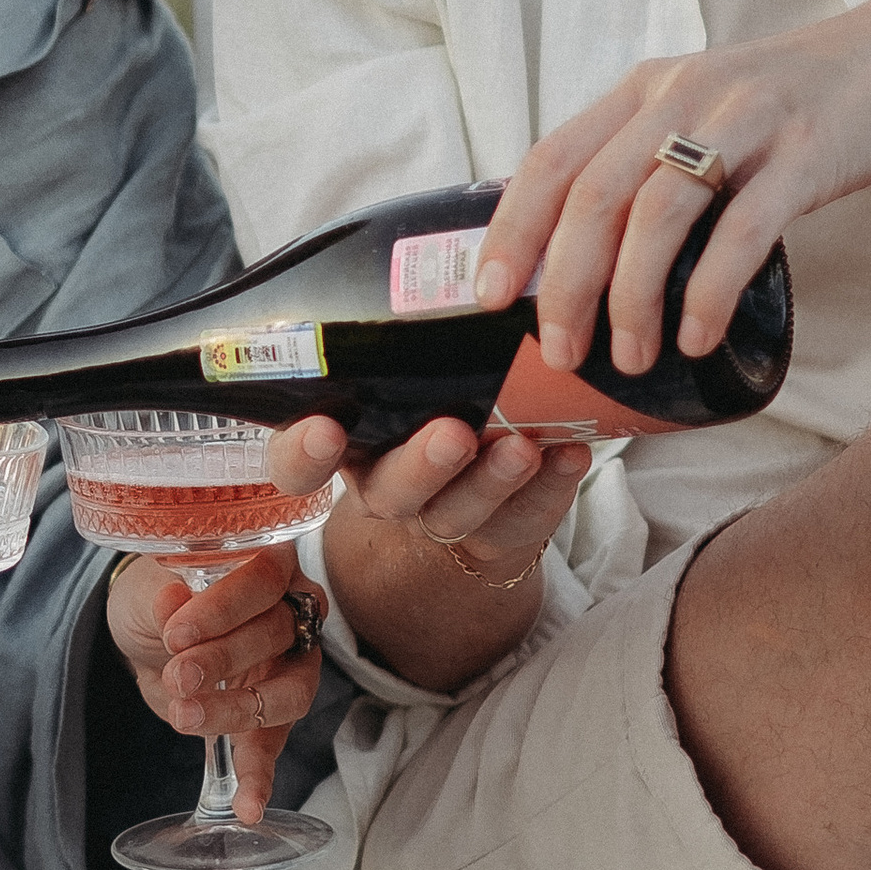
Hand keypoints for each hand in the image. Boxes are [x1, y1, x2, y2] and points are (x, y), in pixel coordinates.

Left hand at [103, 538, 322, 823]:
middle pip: (276, 635)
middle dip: (223, 659)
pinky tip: (248, 806)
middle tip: (179, 674)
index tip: (177, 631)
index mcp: (265, 564)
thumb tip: (172, 602)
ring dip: (237, 711)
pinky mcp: (273, 714)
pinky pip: (274, 745)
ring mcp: (289, 666)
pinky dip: (260, 777)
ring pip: (287, 693)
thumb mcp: (147, 590)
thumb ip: (164, 599)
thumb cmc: (155, 597)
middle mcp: (290, 612)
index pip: (263, 580)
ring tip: (187, 718)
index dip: (225, 608)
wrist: (147, 636)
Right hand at [270, 411, 588, 697]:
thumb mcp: (378, 429)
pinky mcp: (498, 550)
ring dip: (493, 482)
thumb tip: (386, 315)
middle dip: (421, 467)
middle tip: (452, 437)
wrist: (442, 554)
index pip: (297, 465)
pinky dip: (554, 488)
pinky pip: (523, 524)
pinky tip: (574, 454)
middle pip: (391, 493)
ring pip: (457, 515)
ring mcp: (440, 532)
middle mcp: (384, 502)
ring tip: (523, 449)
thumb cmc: (409, 454)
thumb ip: (378, 397)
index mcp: (340, 461)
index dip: (305, 454)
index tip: (324, 430)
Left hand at [473, 0, 870, 371]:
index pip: (551, 158)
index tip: (488, 293)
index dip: (512, 229)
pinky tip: (697, 337)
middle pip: (594, 197)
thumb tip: (582, 247)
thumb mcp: (702, 109)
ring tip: (628, 356)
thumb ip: (647, 159)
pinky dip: (708, 292)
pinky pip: (741, 232)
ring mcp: (745, 122)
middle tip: (558, 349)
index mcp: (645, 89)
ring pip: (658, 217)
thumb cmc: (797, 99)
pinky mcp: (806, 154)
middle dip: (564, 284)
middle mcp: (683, 96)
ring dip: (632, 299)